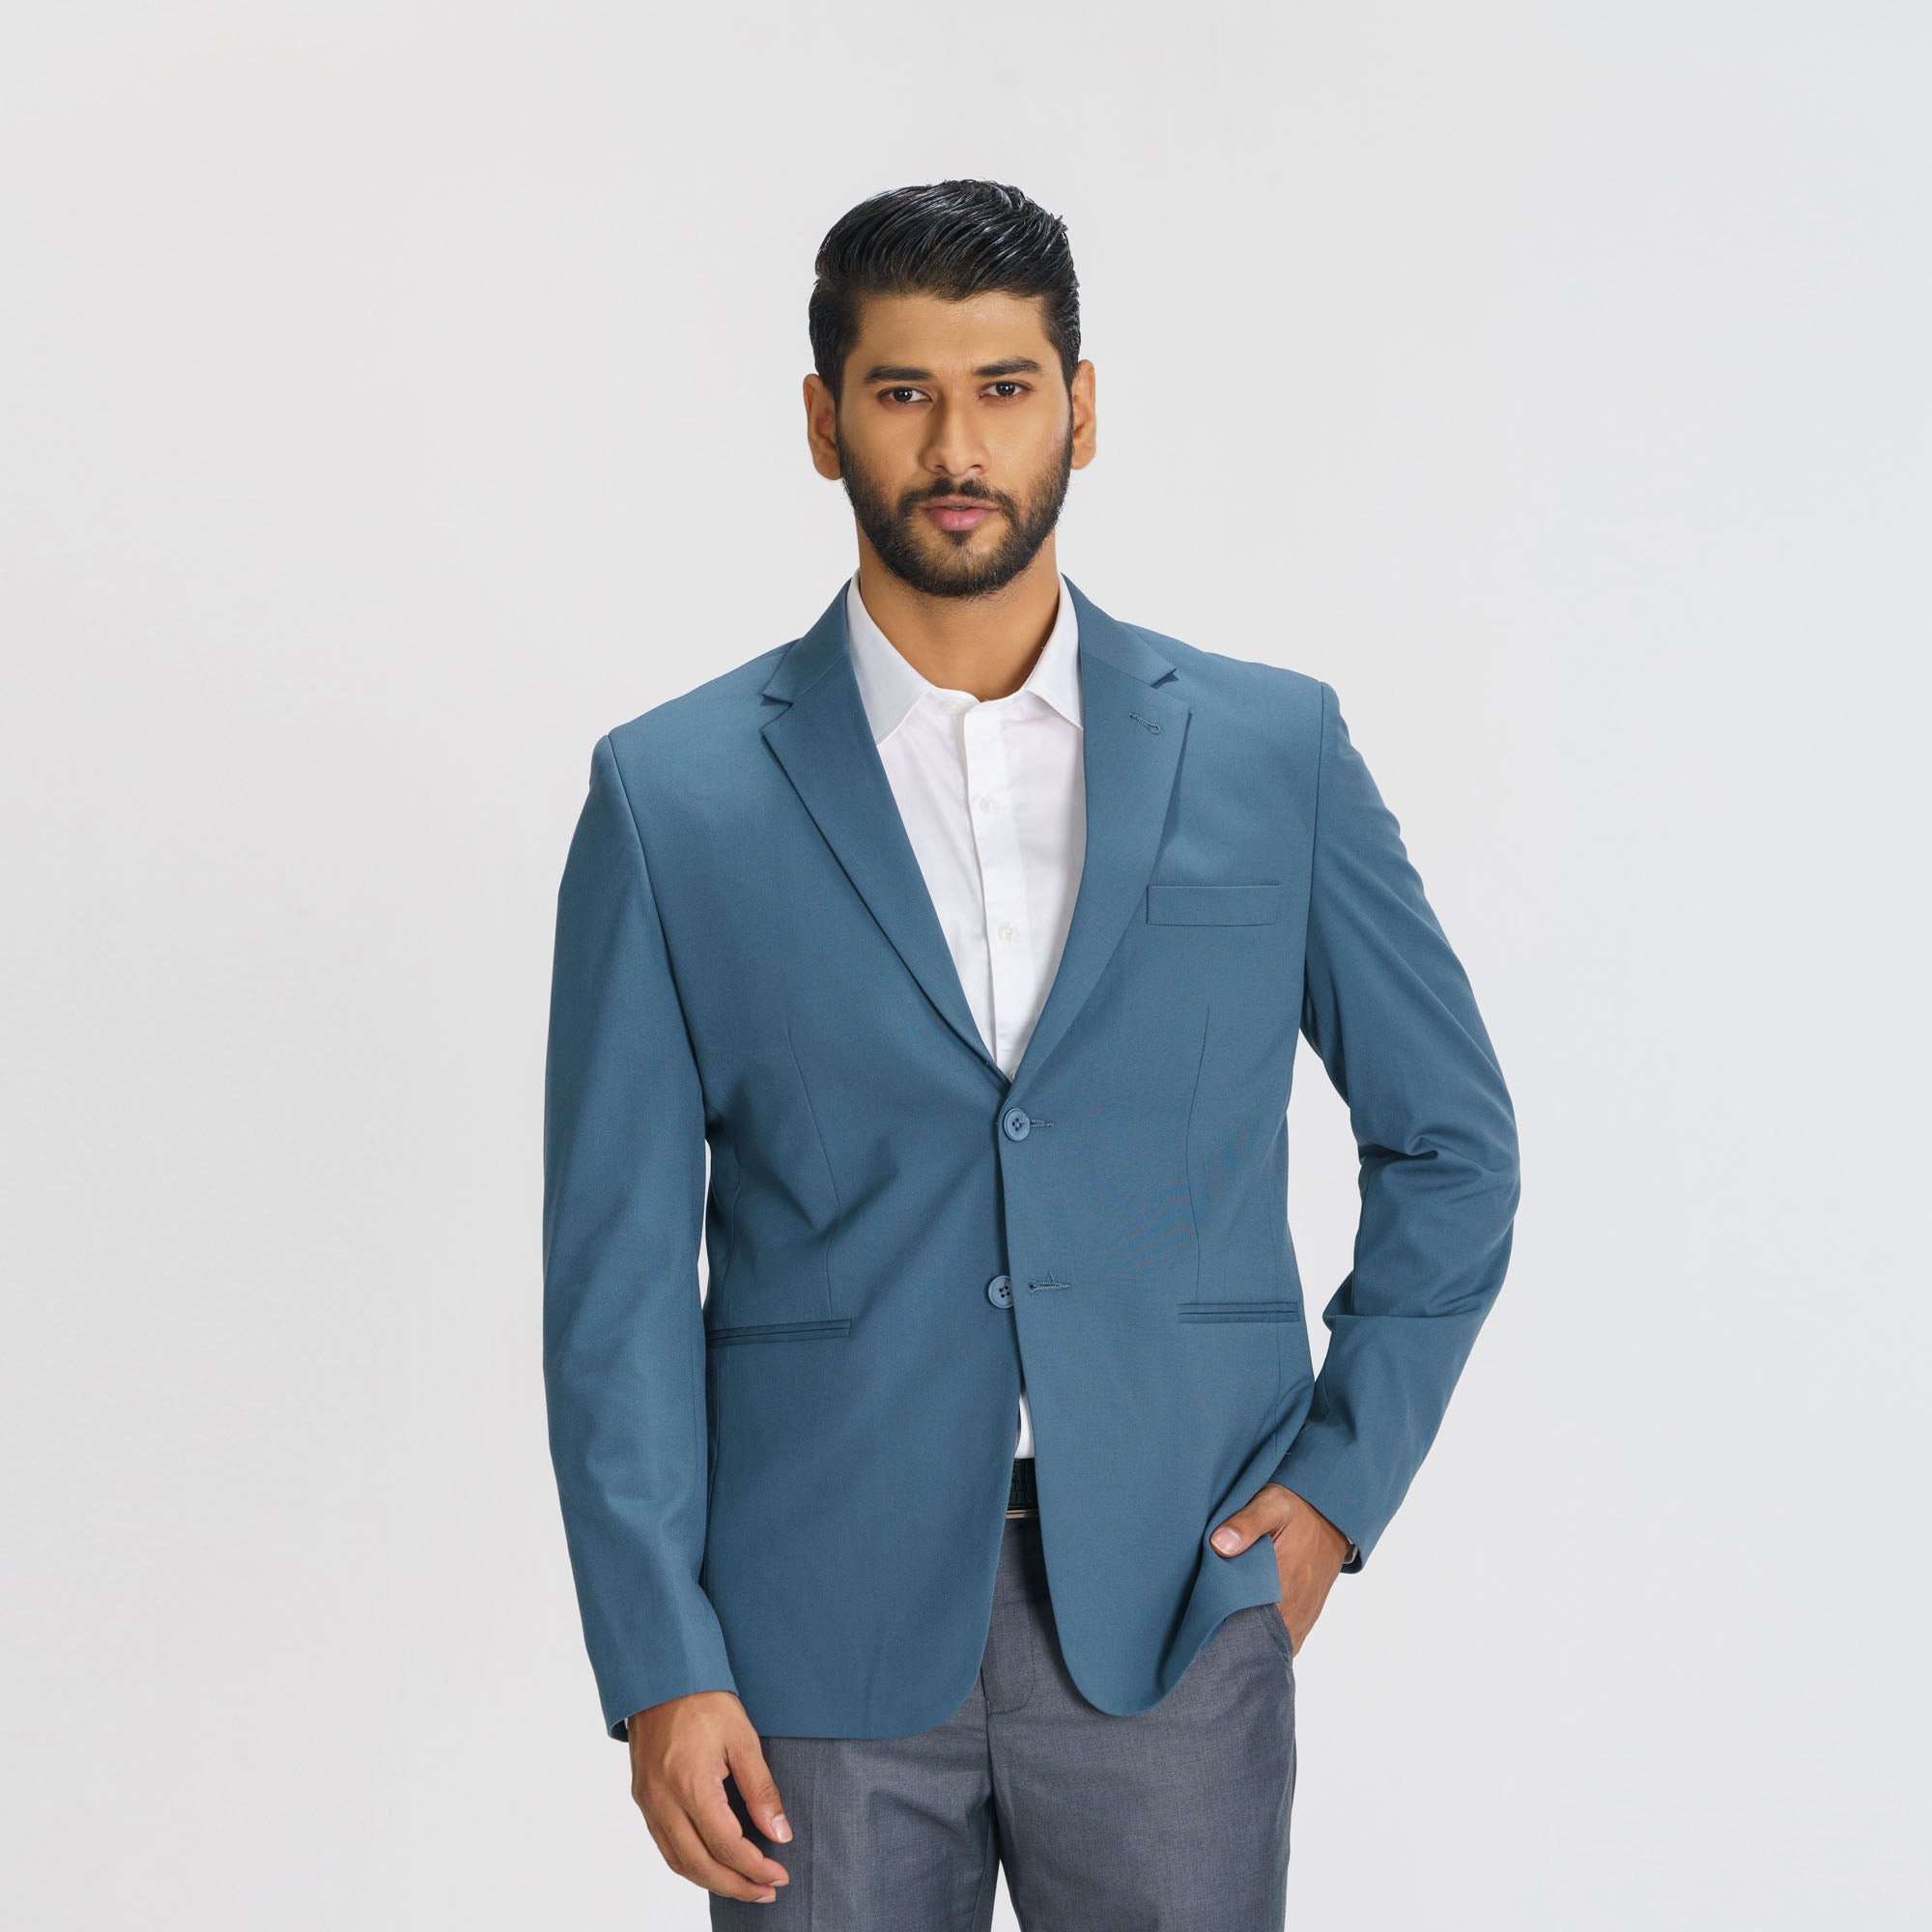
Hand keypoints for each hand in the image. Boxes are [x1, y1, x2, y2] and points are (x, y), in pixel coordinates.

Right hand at [628, 1690, 792, 1903]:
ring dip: (713, 1881)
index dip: (754, 1868)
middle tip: (767, 1891)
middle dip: (736, 1886)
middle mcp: (664, 1801)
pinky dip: (690, 1864)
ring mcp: (649, 1802)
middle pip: (700, 1865)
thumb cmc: (704, 1700)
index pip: (726, 1846)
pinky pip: (665, 1846)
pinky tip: (713, 1863)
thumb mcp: (743, 1738)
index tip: (779, 1876)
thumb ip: (761, 1790)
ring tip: (745, 1885)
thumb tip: (779, 1834)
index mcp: (691, 1785)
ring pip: (679, 1862)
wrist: (661, 1675)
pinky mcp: (643, 1799)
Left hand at [1208, 1482, 1349, 1654]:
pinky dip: (1270, 1641)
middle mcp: (1297, 1604)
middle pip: (1260, 1636)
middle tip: (1212, 1627)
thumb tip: (1219, 1545)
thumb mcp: (1271, 1504)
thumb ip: (1245, 1523)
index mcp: (1285, 1579)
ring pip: (1275, 1642)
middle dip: (1235, 1636)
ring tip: (1228, 1631)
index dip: (1224, 1623)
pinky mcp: (1308, 1615)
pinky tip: (1252, 1631)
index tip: (1206, 1619)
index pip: (1249, 1618)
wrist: (1333, 1515)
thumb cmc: (1298, 1509)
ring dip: (1253, 1640)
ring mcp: (1304, 1613)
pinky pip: (1288, 1640)